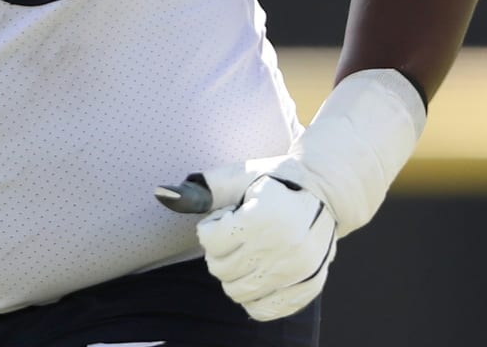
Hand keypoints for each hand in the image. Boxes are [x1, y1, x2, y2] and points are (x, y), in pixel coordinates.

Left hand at [170, 157, 336, 319]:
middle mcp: (283, 245)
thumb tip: (161, 194)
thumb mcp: (237, 175)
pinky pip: (265, 310)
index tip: (230, 215)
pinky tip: (261, 273)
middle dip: (221, 251)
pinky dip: (255, 297)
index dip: (214, 226)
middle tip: (240, 233)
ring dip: (235, 274)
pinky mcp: (309, 286)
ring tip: (251, 250)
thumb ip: (200, 189)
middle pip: (220, 269)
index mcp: (263, 215)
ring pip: (238, 292)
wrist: (325, 190)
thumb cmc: (272, 179)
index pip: (209, 240)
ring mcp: (298, 270)